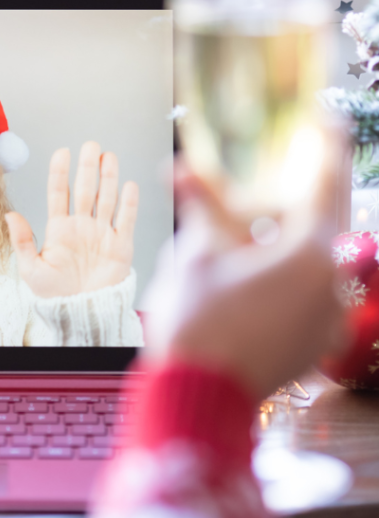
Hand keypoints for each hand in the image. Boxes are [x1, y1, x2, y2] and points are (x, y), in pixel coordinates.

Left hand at [13, 141, 137, 298]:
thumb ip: (22, 241)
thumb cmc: (55, 294)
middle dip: (88, 167)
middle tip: (91, 146)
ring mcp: (101, 233)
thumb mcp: (31, 268)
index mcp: (59, 228)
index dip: (60, 172)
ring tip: (108, 157)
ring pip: (106, 198)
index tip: (63, 152)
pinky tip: (129, 185)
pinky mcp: (120, 246)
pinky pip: (126, 220)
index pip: (59, 192)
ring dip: (108, 178)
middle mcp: (81, 226)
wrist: (81, 314)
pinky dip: (129, 203)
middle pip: (85, 189)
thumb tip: (10, 216)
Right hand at [142, 140, 348, 400]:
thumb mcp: (196, 254)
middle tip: (266, 184)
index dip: (326, 148)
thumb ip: (204, 207)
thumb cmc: (197, 321)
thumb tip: (184, 167)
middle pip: (318, 226)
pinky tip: (248, 279)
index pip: (326, 186)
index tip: (328, 119)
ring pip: (311, 263)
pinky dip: (285, 278)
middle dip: (292, 203)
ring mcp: (327, 319)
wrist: (197, 398)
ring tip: (246, 237)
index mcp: (308, 254)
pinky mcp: (314, 345)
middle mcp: (331, 285)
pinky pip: (307, 296)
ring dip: (284, 244)